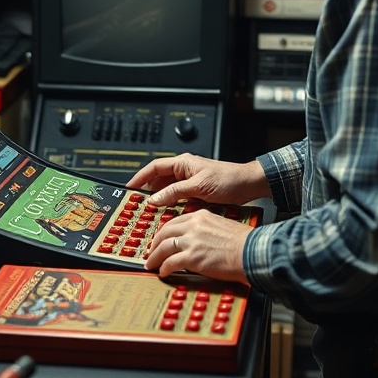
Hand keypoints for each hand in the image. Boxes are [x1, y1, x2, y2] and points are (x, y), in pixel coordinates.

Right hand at [126, 153, 270, 207]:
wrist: (248, 185)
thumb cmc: (229, 179)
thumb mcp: (199, 186)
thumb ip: (175, 192)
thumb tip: (156, 198)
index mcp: (183, 163)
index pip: (154, 167)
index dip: (140, 177)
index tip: (129, 187)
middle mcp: (184, 170)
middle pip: (159, 179)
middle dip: (147, 191)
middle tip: (137, 203)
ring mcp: (190, 181)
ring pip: (168, 190)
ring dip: (159, 199)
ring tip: (149, 211)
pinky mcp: (196, 192)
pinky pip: (178, 197)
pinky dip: (171, 205)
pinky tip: (168, 214)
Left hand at [144, 208, 251, 282]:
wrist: (251, 251)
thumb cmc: (243, 242)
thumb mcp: (221, 226)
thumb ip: (206, 230)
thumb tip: (197, 241)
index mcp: (201, 216)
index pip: (175, 222)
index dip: (164, 232)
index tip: (160, 239)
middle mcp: (193, 226)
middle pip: (165, 233)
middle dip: (155, 244)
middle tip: (151, 252)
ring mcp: (191, 241)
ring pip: (163, 247)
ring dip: (155, 257)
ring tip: (151, 265)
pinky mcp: (192, 257)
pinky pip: (170, 263)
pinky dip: (164, 268)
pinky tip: (163, 273)